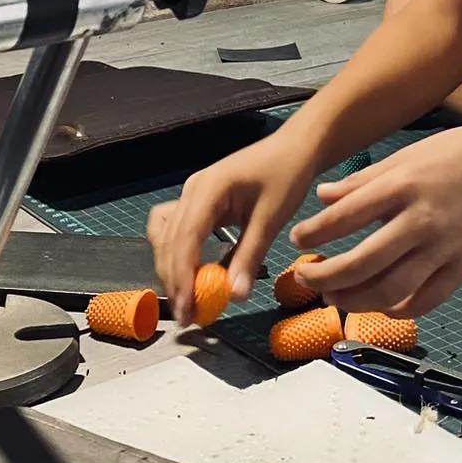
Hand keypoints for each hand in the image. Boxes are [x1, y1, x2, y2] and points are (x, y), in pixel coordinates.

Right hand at [148, 130, 320, 324]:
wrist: (295, 147)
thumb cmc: (287, 174)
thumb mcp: (271, 218)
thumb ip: (250, 256)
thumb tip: (234, 296)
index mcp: (208, 189)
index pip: (184, 239)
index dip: (181, 277)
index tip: (186, 308)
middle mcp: (191, 190)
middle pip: (169, 241)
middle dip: (174, 280)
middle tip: (187, 315)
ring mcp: (191, 193)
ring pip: (166, 236)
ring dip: (172, 268)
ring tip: (186, 298)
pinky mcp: (198, 200)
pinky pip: (174, 228)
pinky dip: (176, 251)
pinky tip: (188, 271)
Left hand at [290, 124, 461, 316]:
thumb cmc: (457, 153)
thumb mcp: (407, 155)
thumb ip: (363, 181)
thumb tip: (322, 197)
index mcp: (402, 184)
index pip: (345, 217)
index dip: (314, 234)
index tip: (297, 241)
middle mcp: (421, 218)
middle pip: (363, 262)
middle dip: (326, 276)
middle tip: (305, 278)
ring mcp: (445, 246)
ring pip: (391, 289)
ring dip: (355, 300)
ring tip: (334, 296)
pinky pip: (427, 299)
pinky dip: (399, 310)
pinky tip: (380, 306)